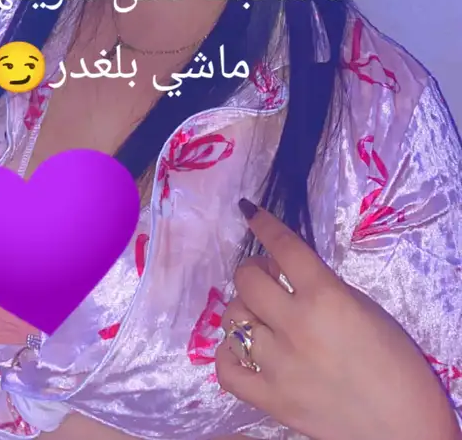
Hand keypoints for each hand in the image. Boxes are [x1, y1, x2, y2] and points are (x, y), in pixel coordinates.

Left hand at [215, 203, 458, 439]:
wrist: (403, 428)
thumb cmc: (396, 364)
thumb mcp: (366, 309)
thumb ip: (325, 288)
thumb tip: (291, 274)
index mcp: (326, 297)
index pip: (283, 247)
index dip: (263, 224)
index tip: (250, 212)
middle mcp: (296, 326)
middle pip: (247, 279)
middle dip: (255, 270)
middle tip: (270, 278)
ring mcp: (279, 365)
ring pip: (233, 319)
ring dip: (245, 310)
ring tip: (261, 316)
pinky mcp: (270, 400)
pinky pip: (226, 368)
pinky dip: (230, 353)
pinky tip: (244, 350)